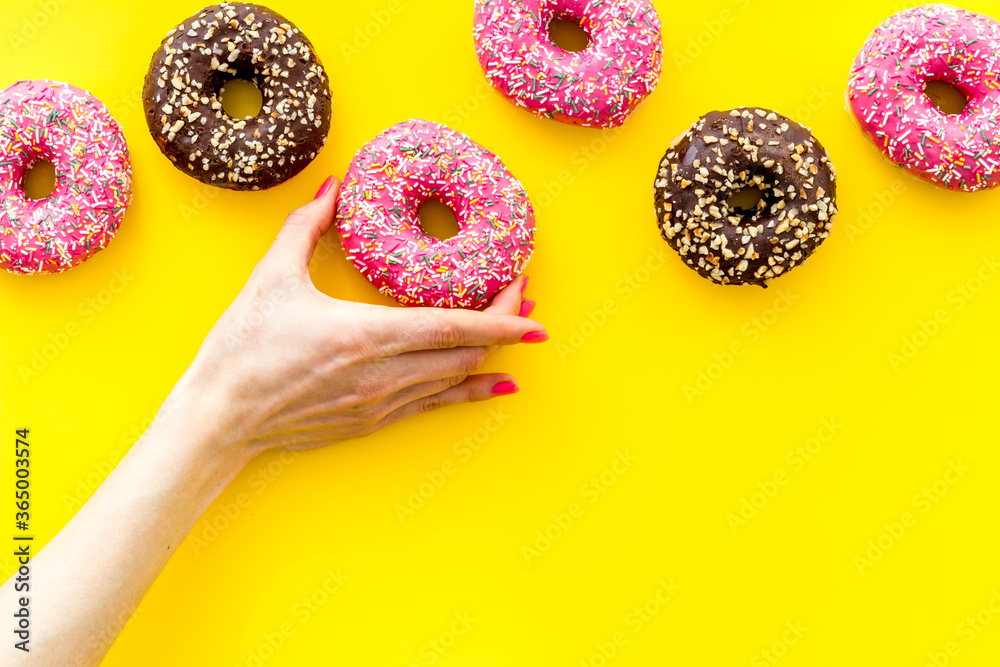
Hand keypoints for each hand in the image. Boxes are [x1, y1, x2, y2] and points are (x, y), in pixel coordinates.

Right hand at [170, 176, 546, 459]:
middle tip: (528, 302)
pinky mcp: (373, 422)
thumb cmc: (241, 349)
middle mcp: (383, 375)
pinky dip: (469, 391)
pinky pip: (434, 405)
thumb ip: (306, 225)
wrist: (218, 419)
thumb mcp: (271, 277)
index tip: (535, 311)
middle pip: (466, 352)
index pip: (454, 326)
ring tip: (517, 335)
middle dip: (505, 329)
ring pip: (456, 380)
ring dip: (490, 355)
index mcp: (365, 335)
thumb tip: (333, 185)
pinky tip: (495, 385)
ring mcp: (381, 403)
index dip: (502, 319)